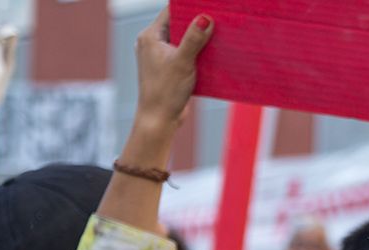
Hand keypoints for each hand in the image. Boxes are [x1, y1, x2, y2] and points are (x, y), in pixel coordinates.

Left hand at [134, 8, 212, 129]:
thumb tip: (205, 18)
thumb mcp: (183, 62)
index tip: (208, 7)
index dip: (190, 8)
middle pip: (178, 25)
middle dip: (197, 24)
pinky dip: (198, 54)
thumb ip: (193, 39)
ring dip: (199, 41)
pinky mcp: (169, 68)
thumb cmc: (165, 92)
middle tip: (217, 21)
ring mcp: (160, 56)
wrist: (159, 120)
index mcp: (150, 36)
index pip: (172, 12)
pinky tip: (211, 56)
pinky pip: (185, 54)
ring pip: (183, 40)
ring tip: (217, 38)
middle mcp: (152, 43)